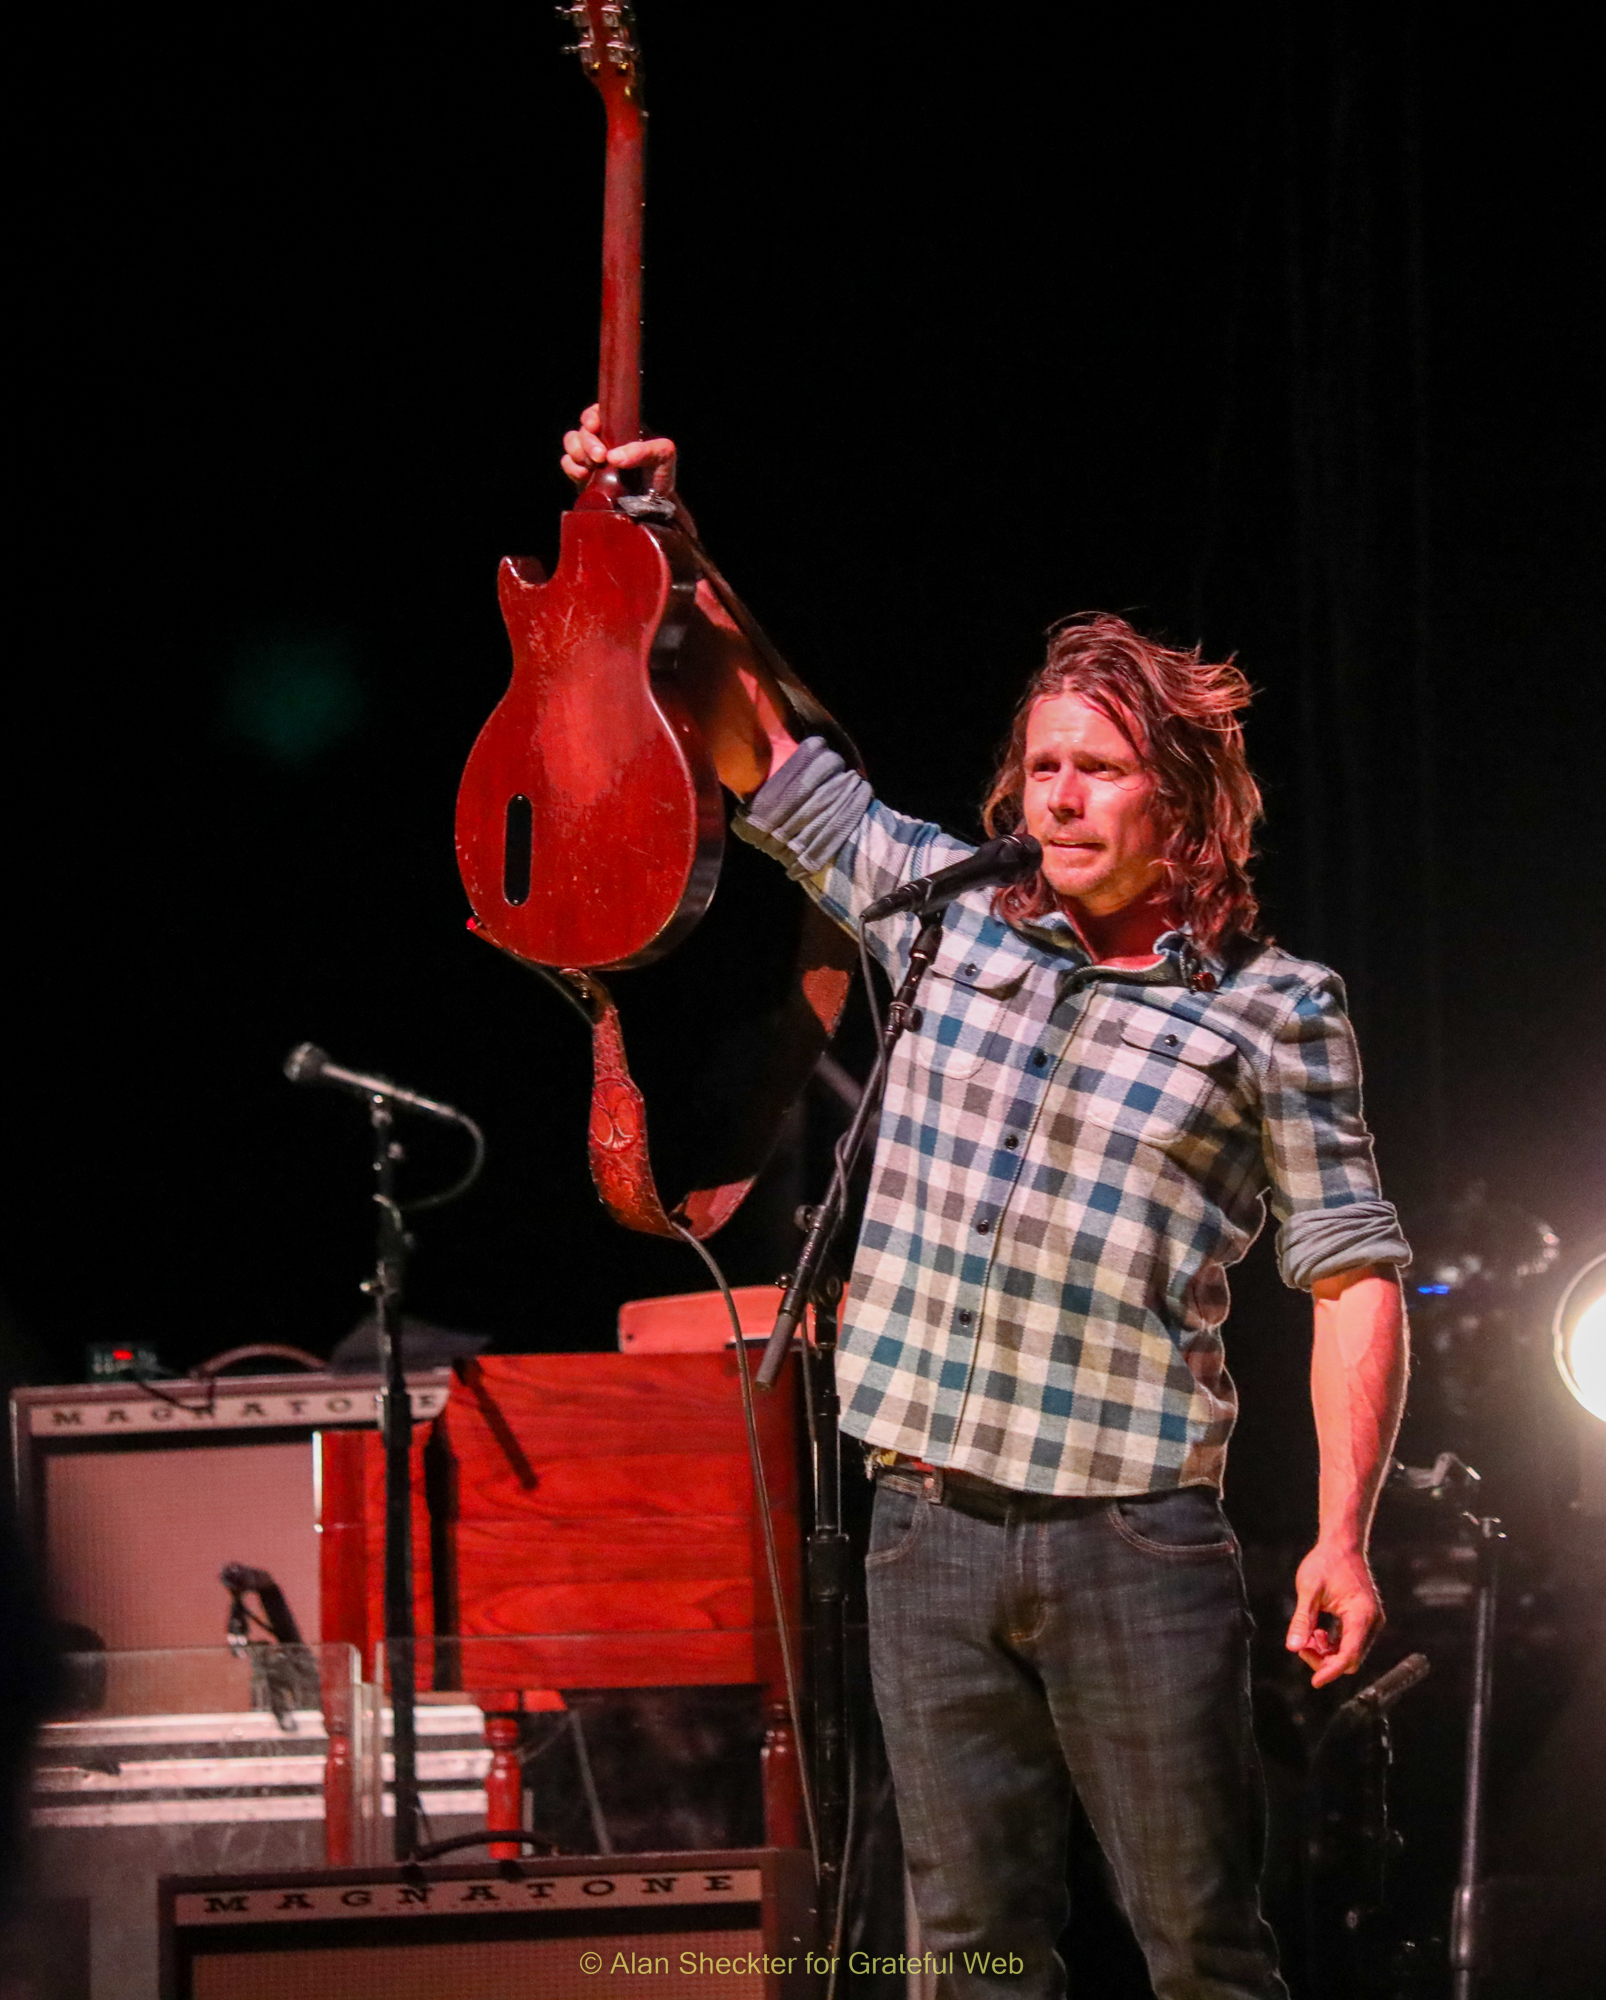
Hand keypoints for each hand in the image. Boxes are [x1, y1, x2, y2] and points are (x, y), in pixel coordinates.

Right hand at [561, 404, 676, 493]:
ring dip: (577, 452)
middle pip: (583, 429)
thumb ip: (645, 451)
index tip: (594, 426)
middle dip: (587, 442)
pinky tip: (584, 476)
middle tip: (599, 458)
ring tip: (591, 467)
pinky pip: (567, 463)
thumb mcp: (663, 457)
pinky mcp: (583, 474)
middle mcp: (603, 438)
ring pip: (571, 442)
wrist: (652, 506)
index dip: (591, 416)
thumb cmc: (659, 475)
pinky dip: (571, 468)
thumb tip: (614, 457)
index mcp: (620, 428)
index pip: (599, 413)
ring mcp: (591, 455)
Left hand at [1286, 1540, 1383, 1689]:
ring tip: (1308, 1635)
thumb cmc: (1325, 1562)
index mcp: (1361, 1615)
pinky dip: (1334, 1644)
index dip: (1331, 1671)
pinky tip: (1318, 1632)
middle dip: (1325, 1659)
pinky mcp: (1365, 1619)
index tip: (1314, 1682)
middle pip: (1350, 1658)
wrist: (1342, 1544)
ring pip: (1350, 1652)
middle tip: (1303, 1645)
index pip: (1349, 1655)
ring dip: (1328, 1652)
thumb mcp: (1308, 1590)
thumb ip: (1302, 1620)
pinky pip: (1350, 1642)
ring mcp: (1370, 1621)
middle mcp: (1371, 1622)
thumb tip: (1293, 1648)